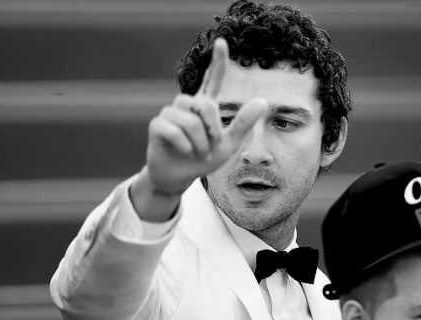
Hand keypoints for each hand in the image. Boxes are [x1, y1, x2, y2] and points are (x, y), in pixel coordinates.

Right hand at [145, 38, 267, 195]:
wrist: (179, 176)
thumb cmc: (203, 158)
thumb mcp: (228, 145)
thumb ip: (243, 125)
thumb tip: (263, 101)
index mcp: (204, 105)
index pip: (212, 80)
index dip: (218, 62)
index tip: (221, 42)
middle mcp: (187, 104)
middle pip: (206, 105)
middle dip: (213, 131)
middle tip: (210, 147)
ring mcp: (169, 113)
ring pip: (190, 122)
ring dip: (199, 144)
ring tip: (196, 152)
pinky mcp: (157, 125)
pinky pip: (174, 132)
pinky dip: (185, 147)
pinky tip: (184, 152)